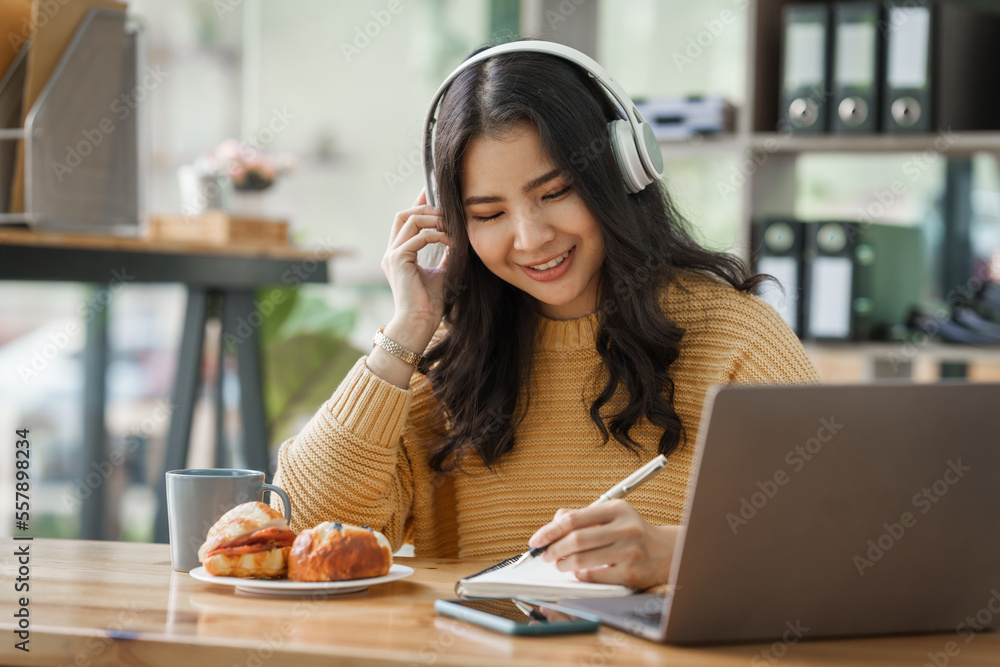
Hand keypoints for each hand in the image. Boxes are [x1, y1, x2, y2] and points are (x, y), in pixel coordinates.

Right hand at [381, 189, 452, 348]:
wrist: (420, 323)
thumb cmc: (430, 304)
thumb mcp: (442, 273)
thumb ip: (445, 256)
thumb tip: (457, 241)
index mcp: (399, 255)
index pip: (406, 221)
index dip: (419, 204)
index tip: (434, 192)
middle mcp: (392, 252)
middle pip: (403, 214)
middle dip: (427, 208)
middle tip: (448, 211)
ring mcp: (392, 255)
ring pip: (408, 220)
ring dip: (433, 219)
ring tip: (451, 226)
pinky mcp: (397, 260)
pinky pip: (417, 236)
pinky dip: (436, 235)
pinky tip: (451, 241)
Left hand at [528, 499, 677, 589]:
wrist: (667, 552)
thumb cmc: (632, 533)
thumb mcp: (612, 516)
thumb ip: (583, 517)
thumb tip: (554, 522)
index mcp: (617, 510)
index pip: (573, 519)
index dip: (550, 531)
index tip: (536, 540)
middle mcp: (625, 528)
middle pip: (576, 540)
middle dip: (554, 549)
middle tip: (545, 555)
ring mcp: (629, 552)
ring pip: (583, 559)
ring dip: (564, 564)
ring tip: (559, 564)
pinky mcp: (631, 573)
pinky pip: (595, 576)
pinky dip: (580, 575)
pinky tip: (577, 572)